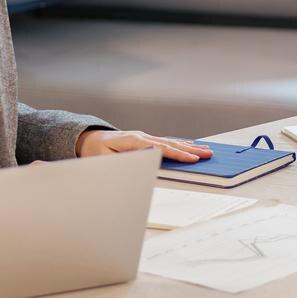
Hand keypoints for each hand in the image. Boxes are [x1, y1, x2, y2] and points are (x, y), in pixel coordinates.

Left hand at [75, 130, 213, 162]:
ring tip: (207, 150)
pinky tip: (191, 146)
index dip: (177, 154)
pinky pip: (166, 142)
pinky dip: (181, 144)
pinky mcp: (145, 140)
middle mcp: (141, 136)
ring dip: (190, 147)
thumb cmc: (95, 152)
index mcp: (133, 141)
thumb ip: (126, 160)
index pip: (160, 148)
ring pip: (171, 142)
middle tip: (208, 154)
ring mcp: (144, 137)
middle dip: (190, 150)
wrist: (88, 140)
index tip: (192, 159)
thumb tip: (148, 161)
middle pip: (170, 143)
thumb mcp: (107, 159)